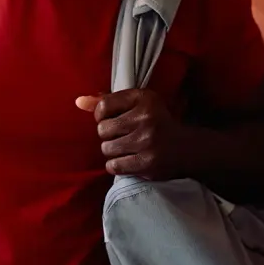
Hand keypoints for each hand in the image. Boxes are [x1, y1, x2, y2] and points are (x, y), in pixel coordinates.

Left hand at [76, 89, 190, 178]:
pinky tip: (128, 160)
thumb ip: (107, 101)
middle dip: (108, 135)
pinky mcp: (147, 163)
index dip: (101, 116)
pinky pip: (114, 166)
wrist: (185, 148)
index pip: (104, 106)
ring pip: (106, 148)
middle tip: (122, 136)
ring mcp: (147, 141)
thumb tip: (79, 101)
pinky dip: (116, 165)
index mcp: (143, 98)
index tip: (110, 119)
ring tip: (126, 148)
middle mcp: (146, 118)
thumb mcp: (136, 105)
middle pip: (103, 129)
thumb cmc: (155, 122)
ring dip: (113, 150)